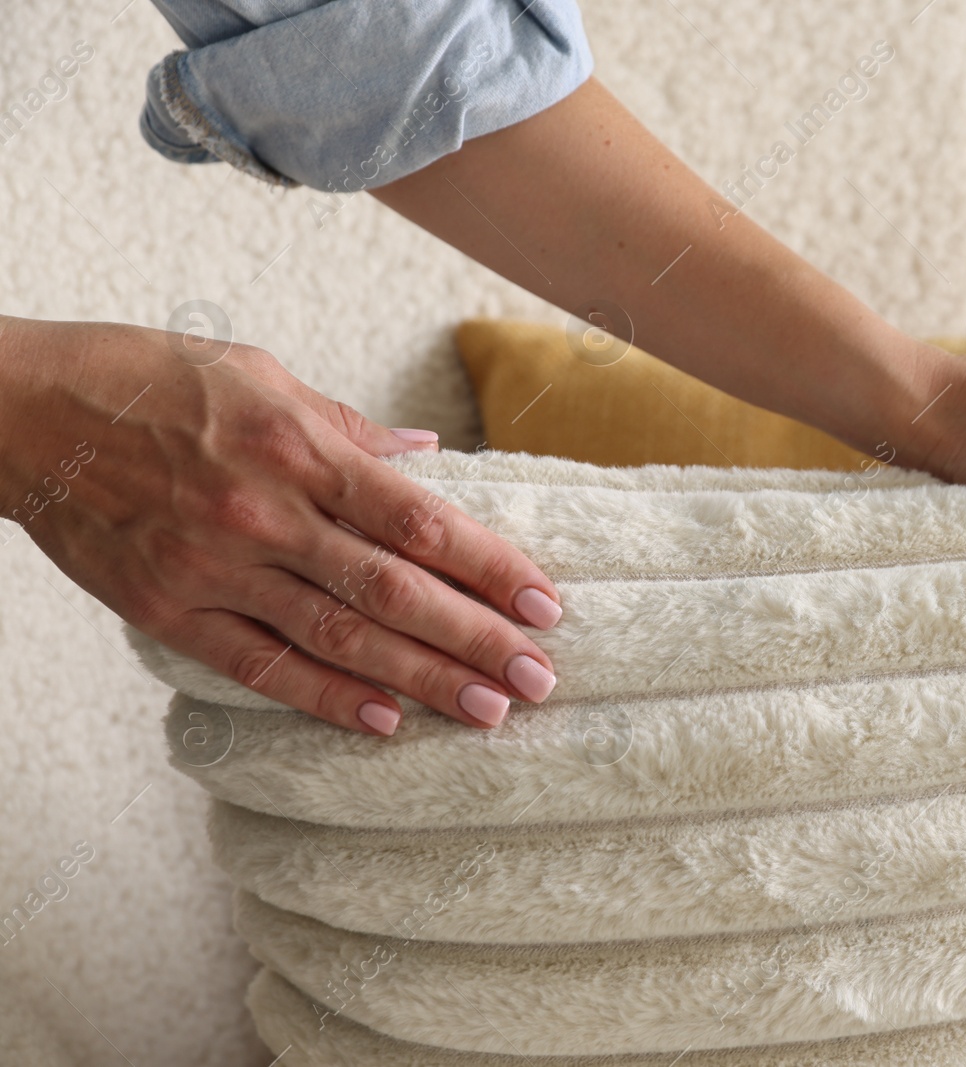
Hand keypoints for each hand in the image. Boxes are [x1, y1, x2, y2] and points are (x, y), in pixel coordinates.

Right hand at [0, 316, 561, 734]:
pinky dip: (325, 698)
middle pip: (394, 589)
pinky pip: (261, 666)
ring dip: (421, 680)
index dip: (490, 566)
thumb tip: (429, 455)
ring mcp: (216, 568)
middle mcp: (266, 513)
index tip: (546, 603)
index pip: (419, 519)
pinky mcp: (170, 611)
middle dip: (476, 638)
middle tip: (541, 679)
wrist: (18, 412)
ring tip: (488, 712)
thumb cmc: (149, 379)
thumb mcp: (261, 373)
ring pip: (339, 637)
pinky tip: (384, 723)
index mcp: (299, 447)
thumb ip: (349, 426)